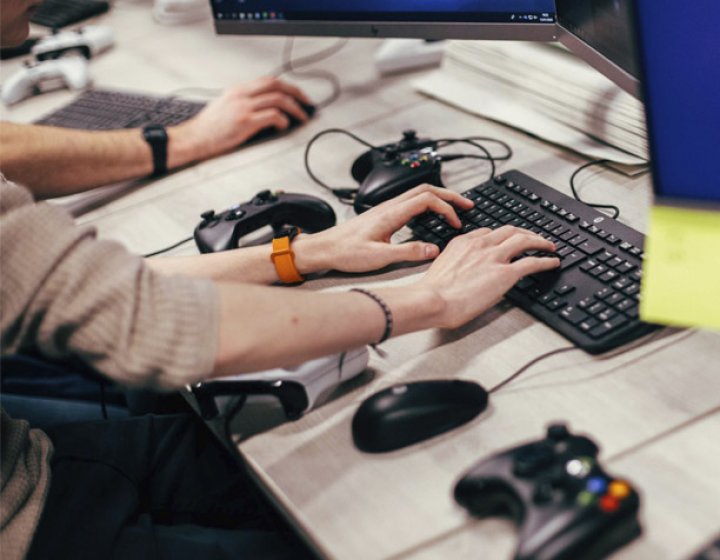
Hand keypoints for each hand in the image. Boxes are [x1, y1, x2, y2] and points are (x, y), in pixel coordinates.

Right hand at [167, 77, 311, 167]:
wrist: (193, 138)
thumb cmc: (208, 128)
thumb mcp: (225, 107)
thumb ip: (244, 103)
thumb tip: (265, 109)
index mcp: (238, 90)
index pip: (269, 80)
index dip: (287, 86)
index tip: (298, 95)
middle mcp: (242, 94)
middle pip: (277, 84)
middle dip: (297, 93)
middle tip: (308, 104)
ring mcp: (243, 107)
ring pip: (278, 99)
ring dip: (295, 109)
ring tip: (302, 118)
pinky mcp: (245, 121)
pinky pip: (272, 116)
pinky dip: (283, 120)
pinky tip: (284, 126)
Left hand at [295, 184, 474, 273]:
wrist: (324, 249)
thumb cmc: (346, 252)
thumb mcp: (379, 257)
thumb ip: (408, 252)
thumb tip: (434, 250)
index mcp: (391, 214)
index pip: (427, 199)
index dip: (447, 208)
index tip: (456, 223)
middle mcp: (389, 206)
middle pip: (426, 189)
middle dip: (450, 195)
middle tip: (468, 205)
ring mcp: (386, 208)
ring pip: (418, 193)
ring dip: (439, 197)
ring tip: (455, 207)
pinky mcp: (383, 214)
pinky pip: (411, 201)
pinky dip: (428, 203)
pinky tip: (432, 215)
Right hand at [415, 226, 559, 328]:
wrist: (432, 300)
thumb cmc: (431, 294)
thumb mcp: (441, 270)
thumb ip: (456, 266)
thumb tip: (462, 275)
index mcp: (462, 243)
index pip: (487, 233)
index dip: (500, 236)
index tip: (505, 240)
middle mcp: (480, 245)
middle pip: (509, 231)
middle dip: (524, 232)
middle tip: (533, 237)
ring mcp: (494, 257)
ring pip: (523, 240)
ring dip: (539, 241)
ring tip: (549, 246)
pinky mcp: (505, 273)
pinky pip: (532, 262)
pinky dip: (546, 260)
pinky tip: (553, 262)